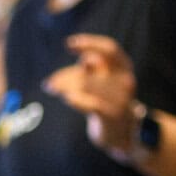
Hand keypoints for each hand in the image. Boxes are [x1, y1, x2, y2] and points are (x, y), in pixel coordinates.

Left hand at [43, 33, 138, 156]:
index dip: (90, 43)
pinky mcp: (112, 115)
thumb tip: (84, 60)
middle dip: (66, 75)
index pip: (109, 49)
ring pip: (86, 85)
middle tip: (49, 82)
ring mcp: (121, 98)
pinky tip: (67, 98)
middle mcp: (126, 80)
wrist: (122, 131)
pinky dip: (76, 99)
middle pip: (89, 70)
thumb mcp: (103, 79)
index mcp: (124, 67)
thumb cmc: (107, 100)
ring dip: (65, 87)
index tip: (68, 43)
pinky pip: (90, 103)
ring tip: (52, 88)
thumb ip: (94, 67)